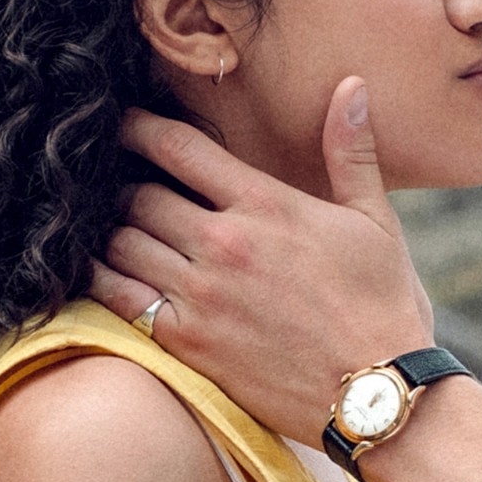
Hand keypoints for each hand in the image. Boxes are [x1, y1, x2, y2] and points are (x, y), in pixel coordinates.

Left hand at [92, 77, 435, 444]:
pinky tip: (97, 274)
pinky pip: (117, 299)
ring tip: (103, 228)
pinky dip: (99, 281)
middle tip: (111, 183)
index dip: (139, 128)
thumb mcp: (376, 222)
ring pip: (119, 244)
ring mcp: (200, 295)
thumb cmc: (384, 307)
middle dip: (122, 184)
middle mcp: (224, 243)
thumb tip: (350, 86)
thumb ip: (352, 152)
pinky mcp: (186, 343)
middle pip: (138, 195)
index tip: (121, 122)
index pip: (178, 147)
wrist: (379, 396)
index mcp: (266, 205)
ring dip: (107, 232)